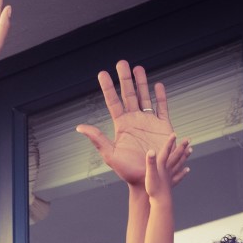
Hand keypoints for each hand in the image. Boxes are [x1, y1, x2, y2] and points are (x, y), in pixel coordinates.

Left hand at [75, 62, 189, 187]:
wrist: (149, 179)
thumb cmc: (128, 171)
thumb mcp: (111, 155)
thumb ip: (98, 139)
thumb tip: (80, 127)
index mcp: (121, 125)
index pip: (113, 102)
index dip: (108, 87)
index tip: (102, 73)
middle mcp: (134, 120)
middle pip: (129, 94)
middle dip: (125, 79)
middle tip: (122, 62)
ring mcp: (149, 122)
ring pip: (144, 97)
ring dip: (141, 83)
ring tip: (138, 68)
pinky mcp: (163, 126)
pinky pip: (162, 108)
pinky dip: (160, 97)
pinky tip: (157, 85)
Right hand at [144, 134, 188, 203]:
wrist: (160, 202)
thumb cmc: (153, 188)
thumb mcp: (150, 174)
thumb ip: (150, 162)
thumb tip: (151, 150)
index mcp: (162, 166)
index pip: (166, 151)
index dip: (170, 142)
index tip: (175, 134)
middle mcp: (168, 170)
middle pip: (176, 156)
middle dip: (182, 147)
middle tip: (189, 139)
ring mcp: (170, 177)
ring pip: (179, 164)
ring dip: (185, 157)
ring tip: (191, 150)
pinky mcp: (170, 184)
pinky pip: (179, 176)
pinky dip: (183, 172)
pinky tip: (188, 170)